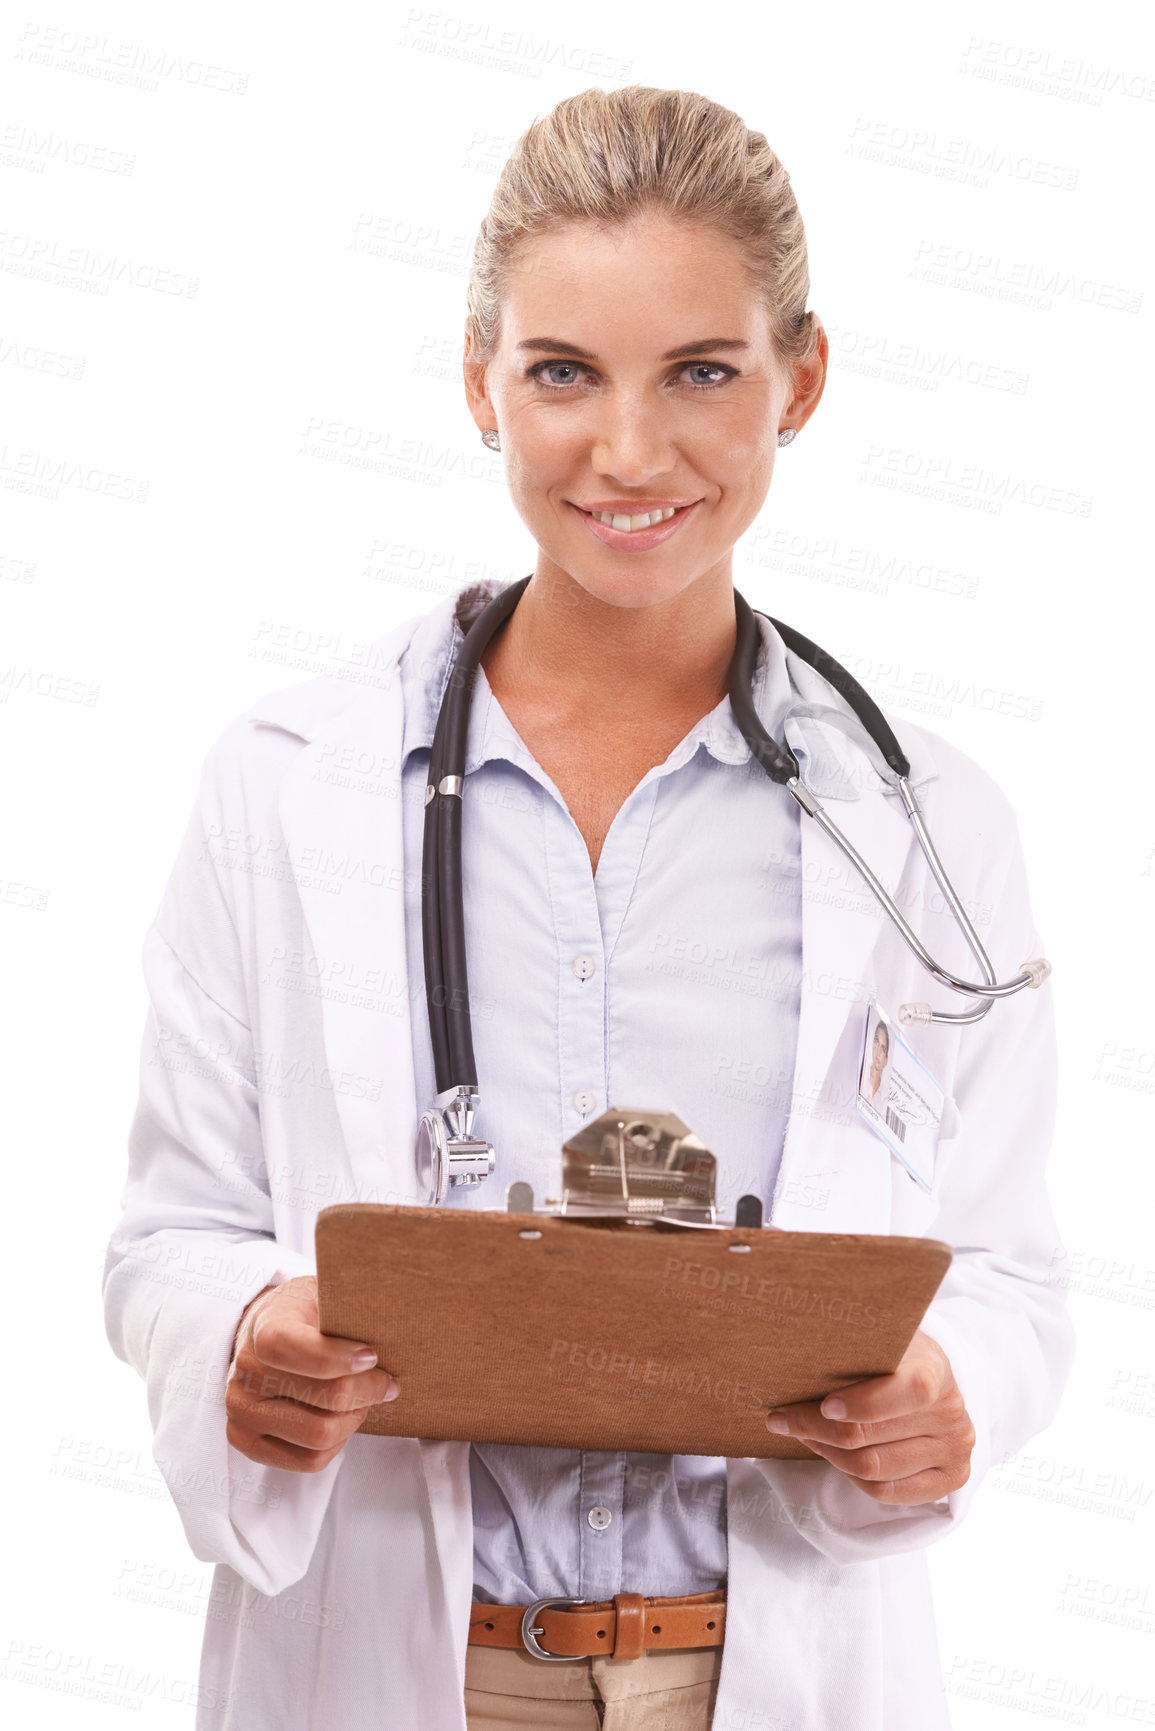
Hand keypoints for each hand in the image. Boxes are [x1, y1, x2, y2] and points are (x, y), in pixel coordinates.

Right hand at [225, 1276, 399, 1471]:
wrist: (264, 1336)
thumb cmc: (305, 1315)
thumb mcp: (325, 1293)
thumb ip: (351, 1305)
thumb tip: (394, 1320)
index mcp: (263, 1326)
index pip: (287, 1347)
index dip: (336, 1356)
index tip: (371, 1355)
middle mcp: (244, 1371)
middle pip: (322, 1398)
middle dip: (367, 1390)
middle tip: (384, 1381)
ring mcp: (241, 1412)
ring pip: (320, 1435)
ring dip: (354, 1418)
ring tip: (363, 1399)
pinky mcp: (247, 1442)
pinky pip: (309, 1460)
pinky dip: (337, 1443)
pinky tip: (341, 1418)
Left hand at [764, 1329, 974, 1505]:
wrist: (931, 1378)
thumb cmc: (892, 1356)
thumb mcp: (878, 1341)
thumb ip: (851, 1351)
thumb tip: (794, 1358)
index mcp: (935, 1371)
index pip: (908, 1392)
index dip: (862, 1403)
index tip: (824, 1405)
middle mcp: (950, 1414)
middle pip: (870, 1438)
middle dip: (816, 1429)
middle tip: (782, 1419)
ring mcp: (953, 1450)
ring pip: (872, 1469)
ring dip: (827, 1453)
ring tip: (803, 1433)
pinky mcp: (949, 1478)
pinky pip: (887, 1492)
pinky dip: (851, 1477)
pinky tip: (832, 1455)